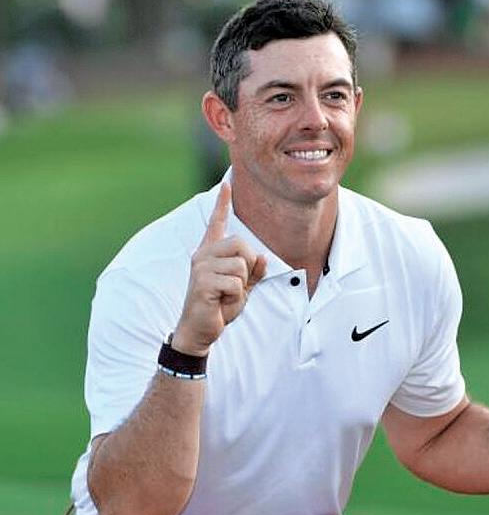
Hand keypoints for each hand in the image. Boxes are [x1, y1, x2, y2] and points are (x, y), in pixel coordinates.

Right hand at [172, 183, 266, 355]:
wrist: (200, 330)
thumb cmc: (219, 307)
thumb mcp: (242, 288)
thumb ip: (253, 273)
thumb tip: (262, 256)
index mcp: (211, 253)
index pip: (217, 223)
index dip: (222, 204)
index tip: (227, 184)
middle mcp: (203, 255)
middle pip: (241, 244)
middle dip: (248, 267)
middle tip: (236, 286)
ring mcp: (201, 267)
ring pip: (241, 266)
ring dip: (242, 285)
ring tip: (226, 296)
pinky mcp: (202, 282)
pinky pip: (236, 283)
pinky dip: (236, 297)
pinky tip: (221, 303)